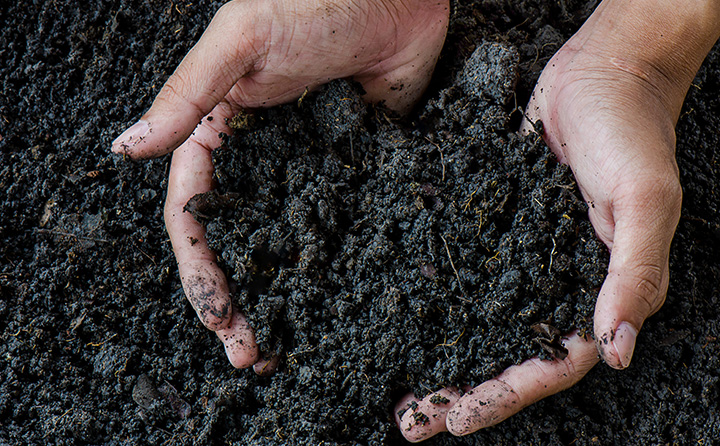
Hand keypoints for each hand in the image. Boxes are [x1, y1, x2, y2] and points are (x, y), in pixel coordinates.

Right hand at [111, 0, 448, 368]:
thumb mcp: (243, 39)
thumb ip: (188, 95)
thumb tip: (123, 147)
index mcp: (218, 133)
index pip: (196, 215)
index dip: (202, 270)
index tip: (218, 317)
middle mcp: (259, 162)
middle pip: (238, 243)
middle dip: (236, 301)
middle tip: (248, 355)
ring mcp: (306, 172)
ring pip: (284, 247)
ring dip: (281, 298)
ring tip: (284, 350)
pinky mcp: (350, 174)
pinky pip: (335, 229)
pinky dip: (331, 272)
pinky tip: (337, 307)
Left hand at [397, 0, 719, 439]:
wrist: (599, 73)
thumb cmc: (631, 132)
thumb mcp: (646, 200)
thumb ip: (634, 272)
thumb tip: (617, 350)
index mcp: (602, 292)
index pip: (555, 363)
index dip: (509, 394)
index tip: (459, 418)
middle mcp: (561, 285)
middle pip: (510, 355)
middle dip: (465, 393)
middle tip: (413, 424)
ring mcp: (526, 259)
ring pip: (483, 324)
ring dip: (445, 358)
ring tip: (400, 389)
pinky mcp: (499, 229)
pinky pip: (468, 276)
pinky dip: (440, 303)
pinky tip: (406, 318)